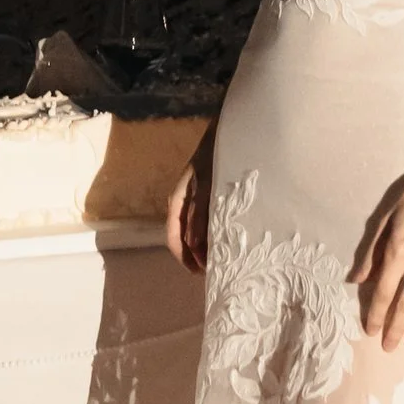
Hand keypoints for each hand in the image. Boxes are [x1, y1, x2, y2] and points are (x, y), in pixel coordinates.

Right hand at [168, 126, 214, 272]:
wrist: (229, 131)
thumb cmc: (216, 155)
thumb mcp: (207, 183)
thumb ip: (200, 212)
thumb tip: (193, 245)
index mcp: (177, 201)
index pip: (174, 237)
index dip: (185, 257)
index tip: (201, 272)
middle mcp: (183, 204)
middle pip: (184, 238)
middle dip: (197, 257)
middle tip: (217, 271)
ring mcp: (196, 201)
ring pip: (196, 232)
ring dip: (206, 247)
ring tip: (224, 260)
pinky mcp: (209, 198)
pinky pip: (207, 223)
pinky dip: (215, 235)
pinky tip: (228, 240)